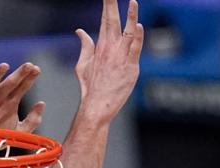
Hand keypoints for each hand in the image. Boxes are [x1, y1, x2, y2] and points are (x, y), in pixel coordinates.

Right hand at [0, 63, 44, 167]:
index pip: (22, 87)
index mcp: (11, 101)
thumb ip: (32, 120)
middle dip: (19, 74)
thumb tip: (42, 104)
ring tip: (5, 66)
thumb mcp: (18, 131)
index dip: (29, 78)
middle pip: (11, 82)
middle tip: (29, 65)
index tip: (37, 70)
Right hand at [74, 0, 143, 122]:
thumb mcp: (82, 64)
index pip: (105, 20)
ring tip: (133, 1)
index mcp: (100, 46)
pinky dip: (137, 37)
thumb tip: (80, 31)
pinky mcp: (131, 68)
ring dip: (131, 16)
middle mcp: (110, 49)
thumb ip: (85, 46)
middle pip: (113, 21)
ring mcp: (121, 58)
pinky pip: (135, 49)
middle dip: (113, 5)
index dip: (108, 5)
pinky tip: (139, 26)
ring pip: (128, 32)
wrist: (96, 105)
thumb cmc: (90, 87)